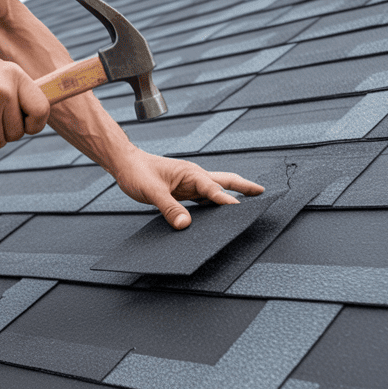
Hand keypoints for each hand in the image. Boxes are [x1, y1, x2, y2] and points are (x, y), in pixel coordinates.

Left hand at [111, 150, 264, 229]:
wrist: (125, 164)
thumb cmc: (137, 171)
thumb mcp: (152, 192)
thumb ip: (169, 208)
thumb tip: (184, 225)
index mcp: (190, 173)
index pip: (213, 189)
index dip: (226, 200)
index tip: (240, 209)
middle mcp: (193, 177)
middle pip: (225, 181)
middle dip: (244, 187)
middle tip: (262, 193)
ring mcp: (190, 183)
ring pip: (216, 190)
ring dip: (231, 195)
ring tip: (248, 204)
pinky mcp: (183, 190)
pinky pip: (203, 198)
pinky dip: (214, 204)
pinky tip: (218, 213)